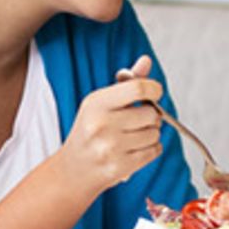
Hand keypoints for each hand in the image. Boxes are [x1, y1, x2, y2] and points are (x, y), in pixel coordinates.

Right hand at [58, 54, 164, 192]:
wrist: (73, 168)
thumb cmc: (91, 130)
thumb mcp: (102, 102)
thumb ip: (127, 82)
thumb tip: (146, 60)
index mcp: (96, 104)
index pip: (138, 88)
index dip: (154, 89)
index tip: (154, 92)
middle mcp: (102, 125)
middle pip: (152, 114)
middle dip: (151, 116)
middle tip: (137, 120)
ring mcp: (111, 148)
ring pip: (155, 133)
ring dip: (151, 133)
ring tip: (132, 136)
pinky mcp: (121, 167)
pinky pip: (155, 150)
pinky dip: (151, 148)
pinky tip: (134, 148)